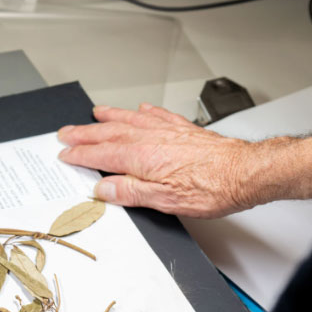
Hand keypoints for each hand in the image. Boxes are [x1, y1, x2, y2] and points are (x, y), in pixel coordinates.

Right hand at [57, 104, 274, 217]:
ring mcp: (168, 132)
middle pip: (110, 133)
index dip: (80, 155)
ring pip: (131, 120)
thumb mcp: (166, 201)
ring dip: (109, 117)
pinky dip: (145, 112)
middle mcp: (152, 139)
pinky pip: (159, 116)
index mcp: (143, 158)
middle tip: (67, 133)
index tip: (66, 154)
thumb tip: (104, 189)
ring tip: (95, 114)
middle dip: (85, 133)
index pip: (102, 155)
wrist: (246, 172)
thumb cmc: (213, 187)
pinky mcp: (185, 130)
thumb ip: (131, 193)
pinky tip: (141, 110)